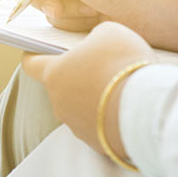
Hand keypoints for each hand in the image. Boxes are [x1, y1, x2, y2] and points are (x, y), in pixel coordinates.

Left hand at [22, 22, 154, 158]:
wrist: (146, 108)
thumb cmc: (122, 63)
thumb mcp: (109, 33)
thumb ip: (94, 37)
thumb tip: (95, 47)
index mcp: (54, 74)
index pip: (32, 64)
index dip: (34, 56)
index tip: (38, 51)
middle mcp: (59, 102)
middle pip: (62, 85)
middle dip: (78, 76)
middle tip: (102, 66)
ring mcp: (76, 125)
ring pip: (81, 107)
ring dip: (95, 98)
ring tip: (122, 87)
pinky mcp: (96, 142)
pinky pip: (100, 125)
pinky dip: (110, 116)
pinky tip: (129, 107)